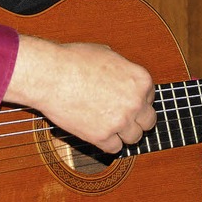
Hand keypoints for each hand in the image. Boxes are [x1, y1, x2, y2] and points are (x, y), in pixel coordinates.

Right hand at [5, 35, 156, 152]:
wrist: (51, 74)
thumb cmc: (74, 60)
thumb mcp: (106, 53)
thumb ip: (122, 69)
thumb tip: (123, 76)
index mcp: (140, 79)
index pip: (150, 97)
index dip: (137, 99)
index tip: (125, 100)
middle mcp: (135, 101)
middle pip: (148, 121)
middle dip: (136, 119)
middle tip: (121, 116)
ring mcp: (121, 121)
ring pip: (134, 137)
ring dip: (123, 133)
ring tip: (107, 124)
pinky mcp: (103, 137)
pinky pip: (115, 148)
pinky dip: (107, 142)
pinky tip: (96, 130)